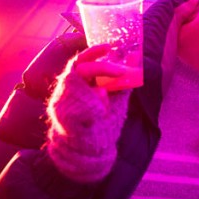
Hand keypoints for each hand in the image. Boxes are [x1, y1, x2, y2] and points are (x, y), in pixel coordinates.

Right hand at [46, 45, 130, 181]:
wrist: (90, 153)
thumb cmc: (102, 123)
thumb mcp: (116, 98)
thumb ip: (124, 79)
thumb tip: (136, 56)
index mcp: (80, 84)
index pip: (81, 60)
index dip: (93, 51)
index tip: (109, 46)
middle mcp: (68, 91)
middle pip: (78, 67)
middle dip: (102, 67)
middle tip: (121, 71)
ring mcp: (62, 103)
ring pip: (74, 84)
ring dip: (95, 91)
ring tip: (108, 98)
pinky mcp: (63, 118)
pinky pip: (75, 106)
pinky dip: (91, 107)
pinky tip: (99, 113)